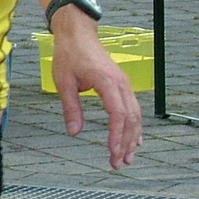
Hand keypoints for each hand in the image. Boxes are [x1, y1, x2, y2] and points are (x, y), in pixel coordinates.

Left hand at [49, 21, 142, 168]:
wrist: (78, 34)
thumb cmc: (69, 55)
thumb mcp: (64, 82)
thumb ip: (71, 108)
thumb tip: (74, 132)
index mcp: (107, 82)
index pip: (117, 114)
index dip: (116, 136)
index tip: (112, 152)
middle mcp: (121, 84)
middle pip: (130, 119)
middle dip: (125, 143)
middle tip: (118, 163)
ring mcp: (125, 84)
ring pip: (135, 116)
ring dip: (132, 138)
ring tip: (128, 158)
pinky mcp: (123, 86)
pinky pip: (133, 109)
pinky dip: (134, 126)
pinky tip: (135, 141)